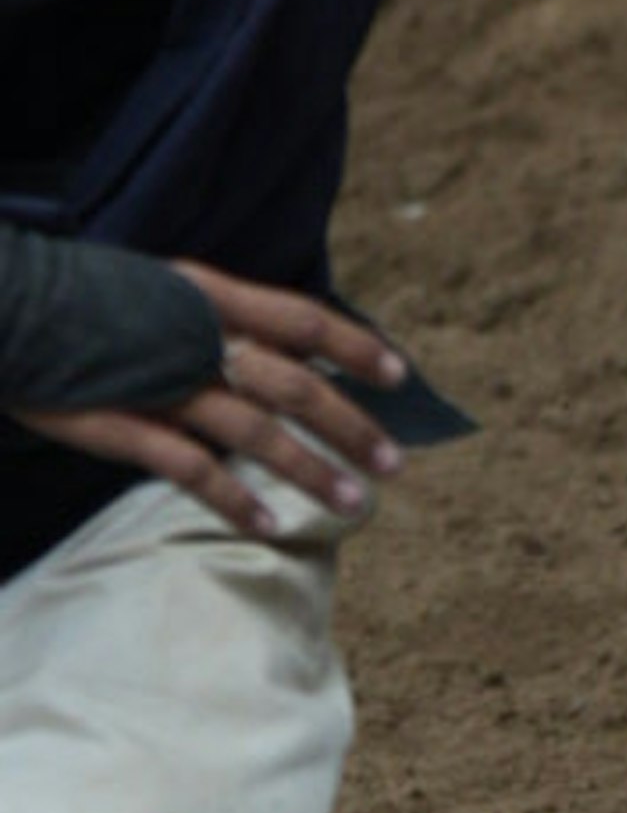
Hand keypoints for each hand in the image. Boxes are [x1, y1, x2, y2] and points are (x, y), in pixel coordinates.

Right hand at [15, 268, 412, 539]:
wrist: (2, 304)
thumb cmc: (79, 300)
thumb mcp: (156, 287)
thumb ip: (212, 315)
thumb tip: (277, 349)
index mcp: (205, 293)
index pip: (303, 319)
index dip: (356, 347)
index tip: (400, 376)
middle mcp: (194, 336)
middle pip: (295, 385)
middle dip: (352, 426)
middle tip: (395, 463)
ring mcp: (161, 383)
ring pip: (257, 434)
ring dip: (312, 470)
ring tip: (355, 504)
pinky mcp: (123, 426)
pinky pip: (193, 471)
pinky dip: (236, 499)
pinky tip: (270, 525)